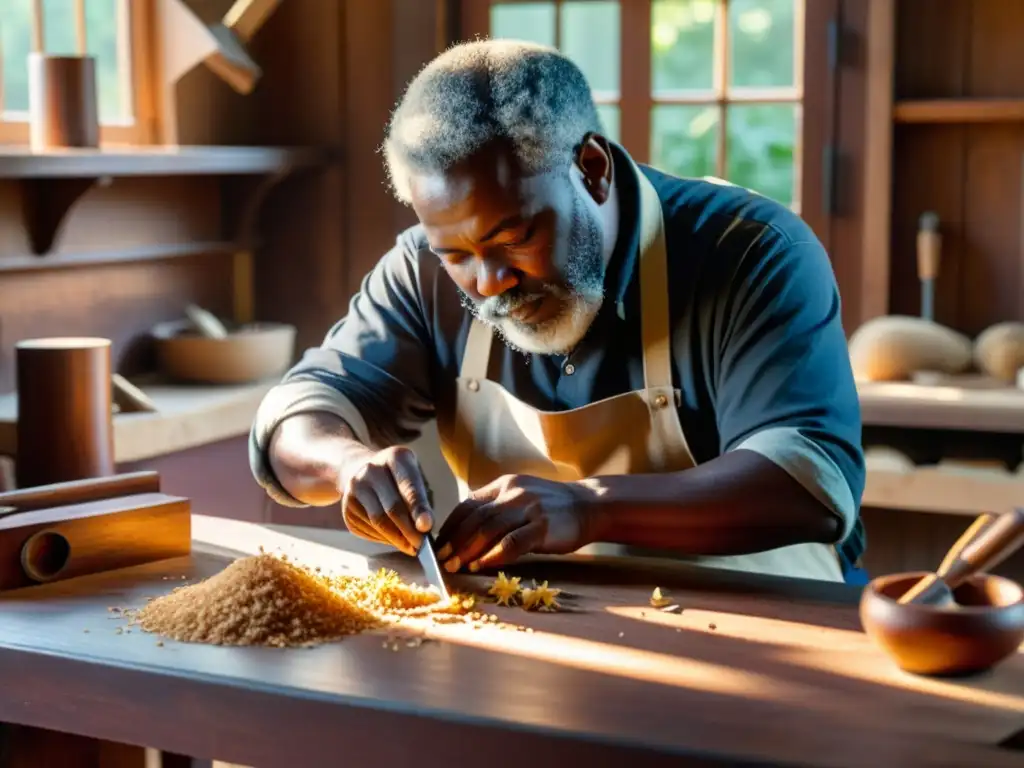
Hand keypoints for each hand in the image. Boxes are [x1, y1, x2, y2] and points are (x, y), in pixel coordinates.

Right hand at [339, 446, 433, 555]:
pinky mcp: (347, 506)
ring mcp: (355, 487)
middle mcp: (371, 469)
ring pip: (378, 521)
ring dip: (396, 538)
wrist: (360, 468)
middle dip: (409, 530)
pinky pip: (368, 528)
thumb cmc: (399, 477)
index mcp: (395, 457)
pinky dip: (383, 538)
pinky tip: (394, 539)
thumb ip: (422, 499)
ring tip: (411, 547)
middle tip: (421, 545)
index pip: (408, 486)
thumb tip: (424, 528)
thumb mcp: (414, 477)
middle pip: (392, 507)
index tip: (426, 527)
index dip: (418, 508)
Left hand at [435, 474, 598, 572]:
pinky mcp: (543, 527)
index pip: (468, 504)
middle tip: (441, 559)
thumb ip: (496, 507)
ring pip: (489, 529)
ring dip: (468, 550)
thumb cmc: (552, 507)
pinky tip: (481, 565)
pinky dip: (493, 555)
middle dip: (454, 540)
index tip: (438, 544)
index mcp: (504, 485)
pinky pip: (512, 542)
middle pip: (475, 518)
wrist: (589, 505)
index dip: (450, 525)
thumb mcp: (521, 497)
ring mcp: (529, 508)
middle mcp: (514, 493)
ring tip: (456, 565)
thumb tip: (466, 530)